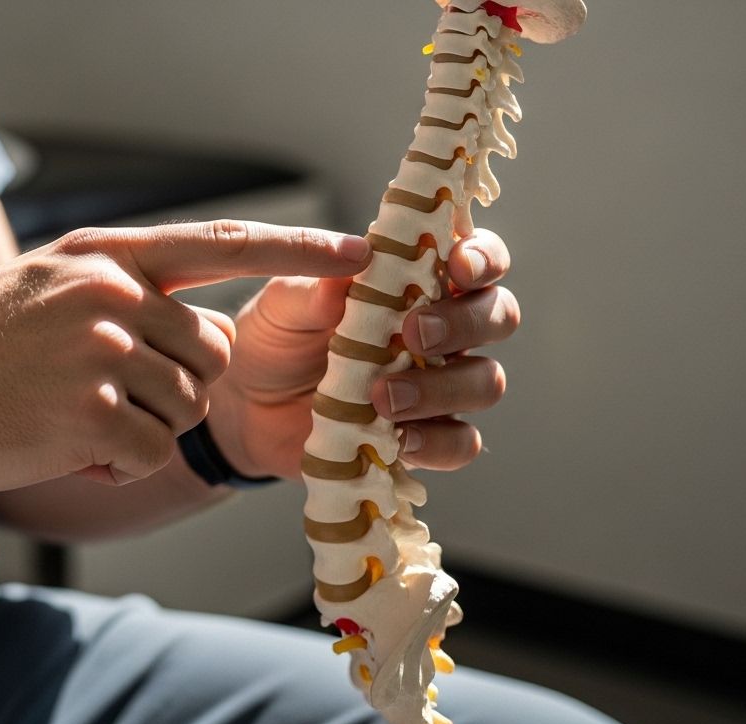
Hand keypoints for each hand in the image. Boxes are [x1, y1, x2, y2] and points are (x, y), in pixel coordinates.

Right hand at [0, 221, 370, 491]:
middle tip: (103, 399)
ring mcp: (103, 351)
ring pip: (188, 408)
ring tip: (72, 417)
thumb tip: (211, 333)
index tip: (360, 254)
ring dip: (143, 429)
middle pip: (211, 354)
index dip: (298, 248)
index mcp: (104, 255)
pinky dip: (119, 463)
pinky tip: (64, 445)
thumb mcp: (44, 290)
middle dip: (176, 389)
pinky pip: (154, 452)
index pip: (224, 243)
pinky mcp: (93, 412)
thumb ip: (124, 295)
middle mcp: (111, 293)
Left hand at [208, 229, 518, 478]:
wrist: (247, 409)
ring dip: (444, 388)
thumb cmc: (275, 339)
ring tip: (383, 397)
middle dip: (466, 323)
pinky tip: (398, 439)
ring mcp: (438, 385)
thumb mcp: (282, 304)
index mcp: (417, 282)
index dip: (484, 258)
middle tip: (413, 334)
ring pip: (486, 382)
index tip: (456, 268)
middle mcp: (442, 331)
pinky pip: (461, 443)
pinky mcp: (424, 437)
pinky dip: (436, 442)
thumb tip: (357, 258)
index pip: (478, 258)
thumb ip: (318, 284)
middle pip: (499, 316)